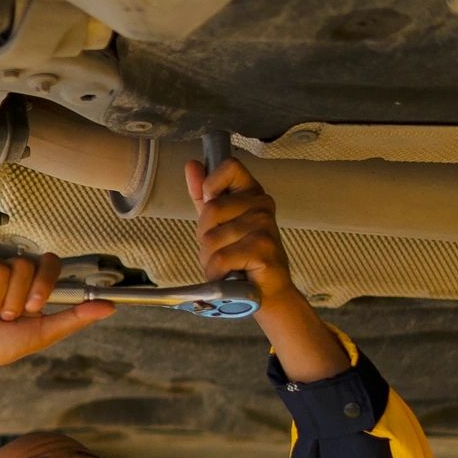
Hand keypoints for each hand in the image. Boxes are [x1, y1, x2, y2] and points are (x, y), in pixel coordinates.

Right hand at [0, 252, 110, 434]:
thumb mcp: (41, 334)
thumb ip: (73, 318)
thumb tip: (109, 307)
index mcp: (32, 283)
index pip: (49, 262)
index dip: (42, 282)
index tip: (33, 307)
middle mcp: (10, 271)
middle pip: (23, 266)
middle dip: (14, 300)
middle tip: (4, 317)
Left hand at [186, 157, 298, 308]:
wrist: (266, 292)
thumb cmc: (240, 258)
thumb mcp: (219, 223)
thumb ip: (205, 195)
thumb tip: (192, 164)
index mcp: (252, 193)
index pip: (229, 166)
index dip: (211, 184)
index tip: (212, 204)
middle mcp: (262, 205)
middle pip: (211, 209)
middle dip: (205, 237)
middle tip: (221, 251)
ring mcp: (264, 226)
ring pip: (212, 238)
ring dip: (210, 260)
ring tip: (228, 266)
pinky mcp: (263, 249)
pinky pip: (220, 259)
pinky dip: (217, 273)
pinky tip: (231, 275)